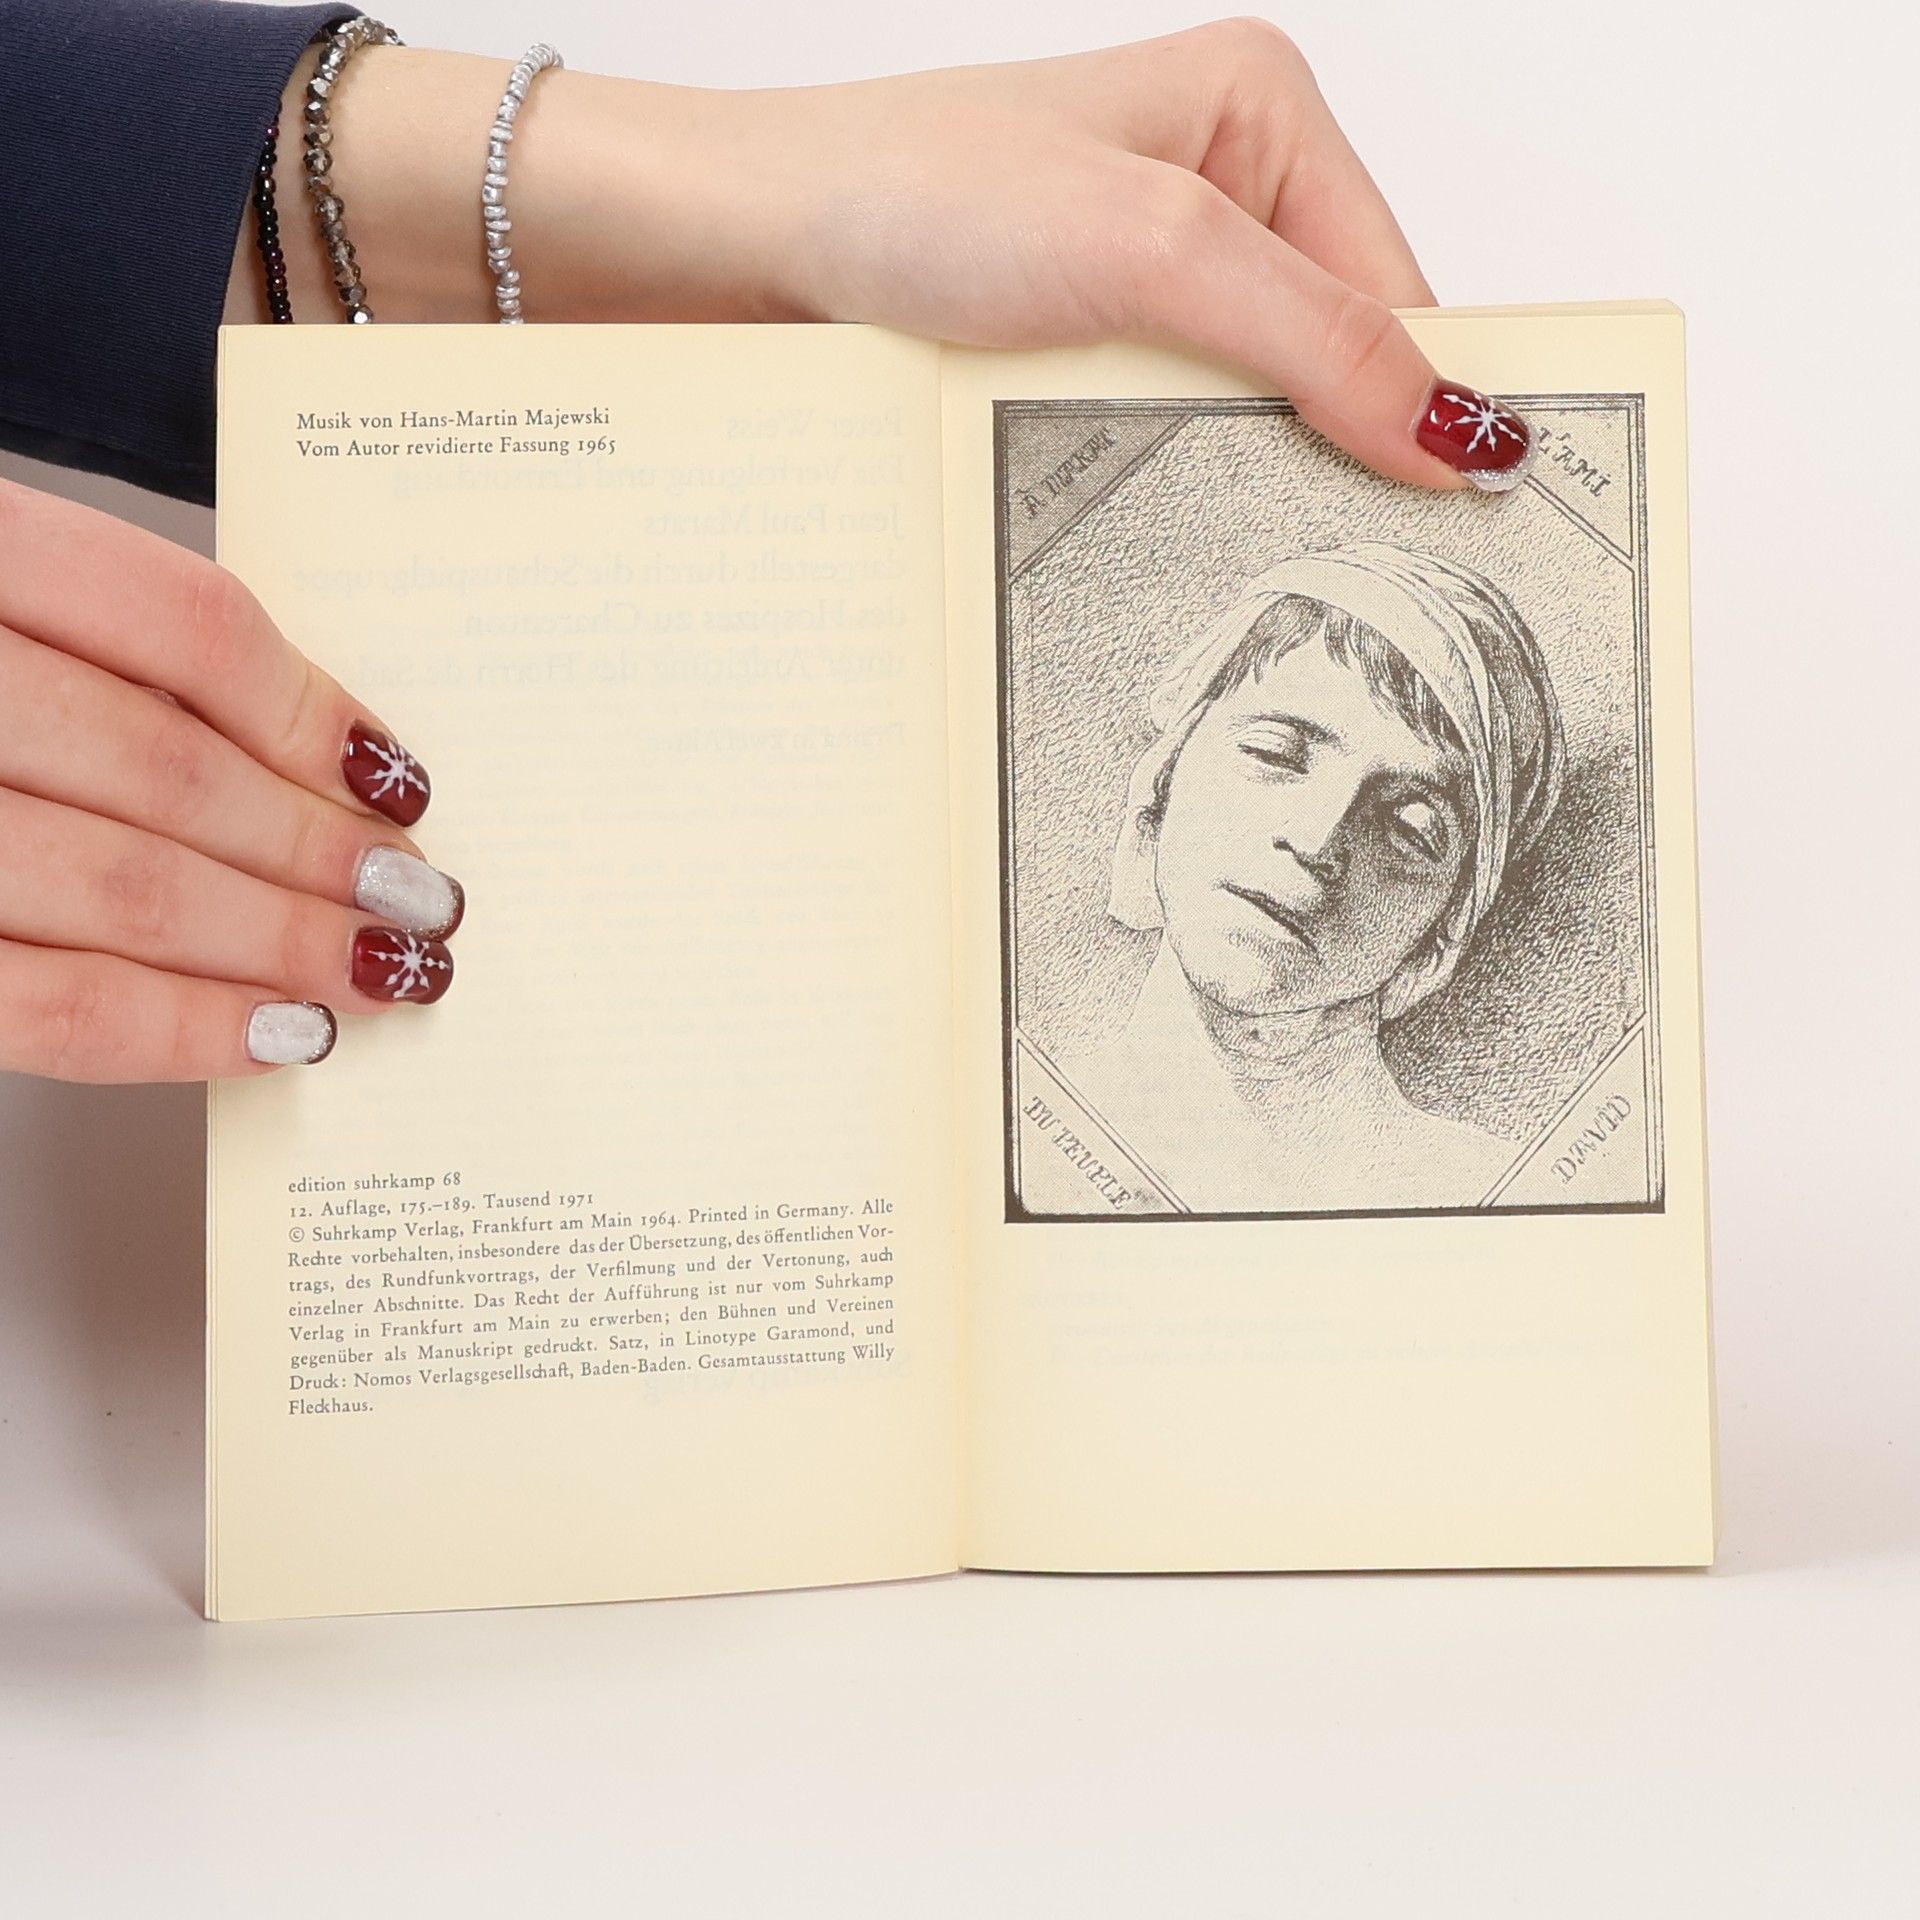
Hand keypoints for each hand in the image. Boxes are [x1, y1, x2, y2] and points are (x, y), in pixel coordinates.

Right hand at [0, 479, 464, 1083]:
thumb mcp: (3, 596)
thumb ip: (113, 654)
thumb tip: (322, 762)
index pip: (179, 625)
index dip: (313, 714)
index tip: (400, 781)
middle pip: (166, 769)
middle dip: (319, 853)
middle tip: (420, 901)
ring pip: (119, 891)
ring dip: (276, 946)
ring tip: (377, 972)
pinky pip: (42, 1008)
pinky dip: (176, 1030)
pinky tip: (272, 1034)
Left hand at [246, 20, 1533, 492]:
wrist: (726, 250)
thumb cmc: (902, 192)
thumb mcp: (1146, 247)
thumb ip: (1314, 332)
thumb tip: (1457, 427)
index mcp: (1256, 115)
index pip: (1399, 285)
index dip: (1429, 405)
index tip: (1465, 522)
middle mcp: (1203, 191)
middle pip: (1325, 356)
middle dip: (1325, 453)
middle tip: (1330, 559)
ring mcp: (1129, 281)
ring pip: (1237, 412)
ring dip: (1225, 480)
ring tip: (1210, 532)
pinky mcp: (1062, 354)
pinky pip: (1151, 439)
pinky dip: (1152, 488)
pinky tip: (1134, 521)